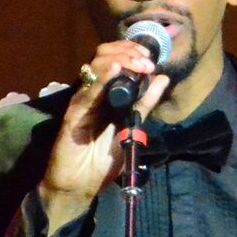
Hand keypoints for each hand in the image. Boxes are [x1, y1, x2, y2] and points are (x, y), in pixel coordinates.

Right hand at [37, 42, 171, 232]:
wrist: (80, 184)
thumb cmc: (103, 159)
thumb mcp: (132, 127)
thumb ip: (144, 103)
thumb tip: (162, 78)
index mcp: (107, 93)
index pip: (117, 59)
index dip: (134, 53)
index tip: (152, 59)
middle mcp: (94, 92)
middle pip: (105, 56)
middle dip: (128, 52)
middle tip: (146, 61)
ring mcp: (83, 100)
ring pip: (96, 66)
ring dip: (120, 60)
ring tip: (138, 64)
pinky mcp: (74, 112)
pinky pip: (88, 91)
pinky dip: (102, 77)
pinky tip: (115, 69)